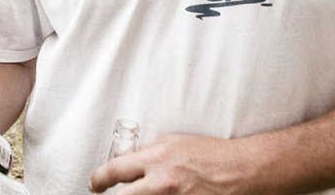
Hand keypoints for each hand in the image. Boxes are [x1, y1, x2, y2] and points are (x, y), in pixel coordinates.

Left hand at [89, 134, 253, 194]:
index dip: (99, 179)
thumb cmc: (211, 155)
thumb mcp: (173, 144)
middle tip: (107, 194)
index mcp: (156, 160)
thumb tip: (126, 161)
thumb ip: (147, 154)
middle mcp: (161, 183)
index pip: (115, 170)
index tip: (95, 184)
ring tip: (140, 193)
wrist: (240, 171)